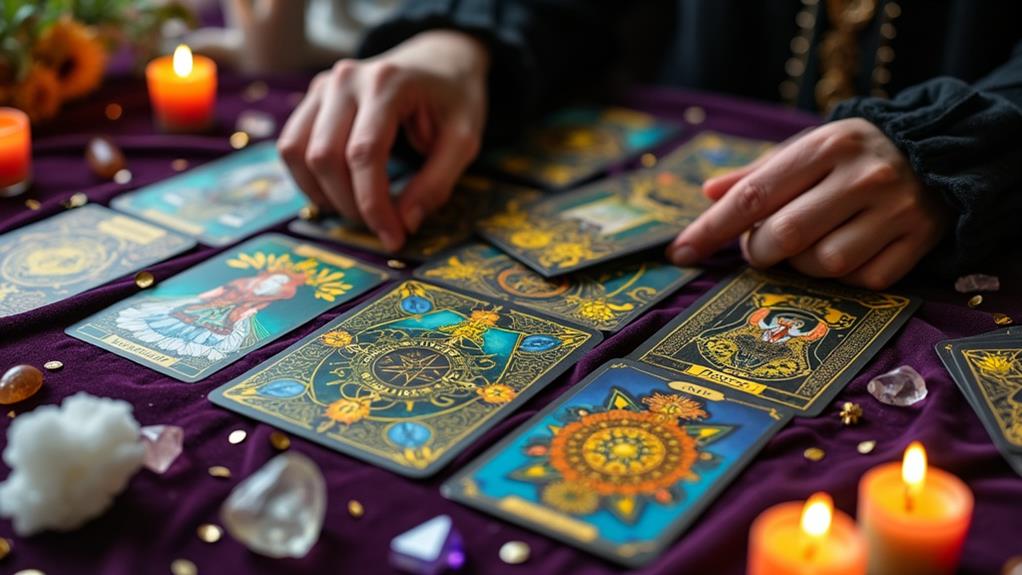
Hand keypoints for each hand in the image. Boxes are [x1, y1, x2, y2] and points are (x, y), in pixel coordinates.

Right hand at [278, 30, 488, 251]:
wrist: (438, 60)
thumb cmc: (453, 99)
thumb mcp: (464, 139)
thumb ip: (437, 182)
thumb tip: (405, 223)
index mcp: (387, 83)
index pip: (364, 153)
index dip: (374, 204)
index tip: (393, 237)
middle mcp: (345, 79)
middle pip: (326, 157)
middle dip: (350, 205)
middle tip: (381, 227)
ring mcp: (323, 86)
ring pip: (298, 153)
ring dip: (324, 195)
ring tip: (359, 211)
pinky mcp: (312, 99)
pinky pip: (292, 146)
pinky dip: (309, 180)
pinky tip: (338, 194)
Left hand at [667, 118, 949, 288]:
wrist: (941, 151)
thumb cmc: (852, 156)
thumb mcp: (806, 149)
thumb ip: (758, 174)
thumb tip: (708, 193)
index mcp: (825, 146)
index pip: (754, 195)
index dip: (711, 229)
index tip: (680, 253)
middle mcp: (861, 176)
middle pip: (784, 236)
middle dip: (760, 251)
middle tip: (763, 246)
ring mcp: (894, 210)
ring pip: (823, 265)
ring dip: (802, 267)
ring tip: (808, 246)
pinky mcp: (918, 241)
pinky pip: (863, 281)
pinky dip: (844, 278)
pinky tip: (846, 253)